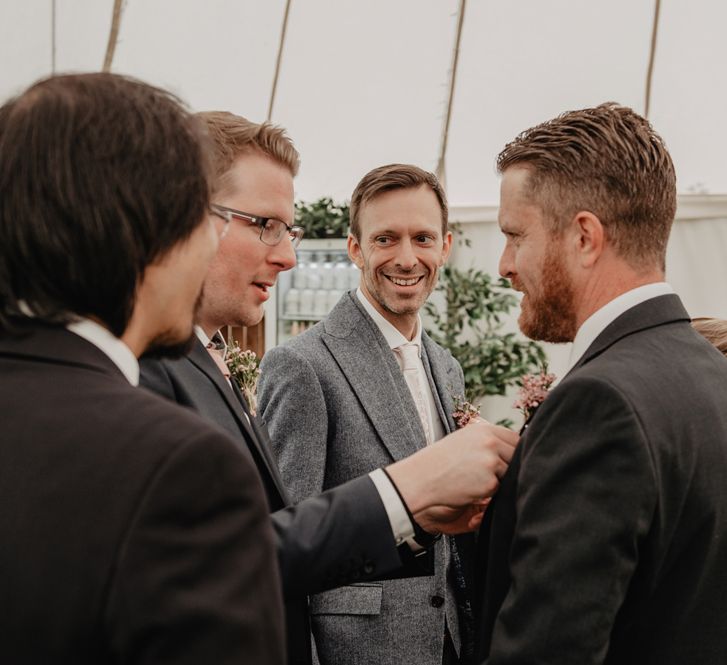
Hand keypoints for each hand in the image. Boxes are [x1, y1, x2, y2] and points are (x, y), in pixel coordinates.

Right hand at [385, 421, 517, 531]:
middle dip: (508, 468)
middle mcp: (489, 442)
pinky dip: (490, 494)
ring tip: (475, 482)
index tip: (505, 462)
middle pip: (517, 456)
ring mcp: (491, 461)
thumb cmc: (438, 464)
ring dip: (499, 481)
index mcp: (483, 430)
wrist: (420, 481)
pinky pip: (500, 490)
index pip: (515, 439)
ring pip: (511, 474)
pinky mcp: (490, 482)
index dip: (512, 452)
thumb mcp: (462, 442)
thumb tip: (511, 450)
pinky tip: (472, 491)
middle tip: (488, 476)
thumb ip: (486, 443)